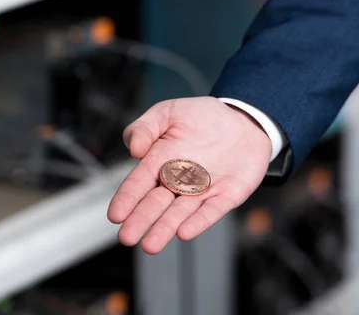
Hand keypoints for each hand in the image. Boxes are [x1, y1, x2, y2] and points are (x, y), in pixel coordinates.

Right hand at [107, 96, 271, 253]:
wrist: (242, 120)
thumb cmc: (200, 117)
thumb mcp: (167, 112)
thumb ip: (145, 127)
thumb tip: (134, 150)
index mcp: (159, 161)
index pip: (139, 182)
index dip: (127, 198)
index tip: (115, 215)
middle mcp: (177, 180)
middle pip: (156, 203)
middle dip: (141, 220)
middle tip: (127, 238)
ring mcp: (202, 190)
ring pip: (180, 212)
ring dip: (165, 228)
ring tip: (150, 245)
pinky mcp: (226, 195)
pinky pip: (211, 210)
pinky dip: (199, 222)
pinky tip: (184, 232)